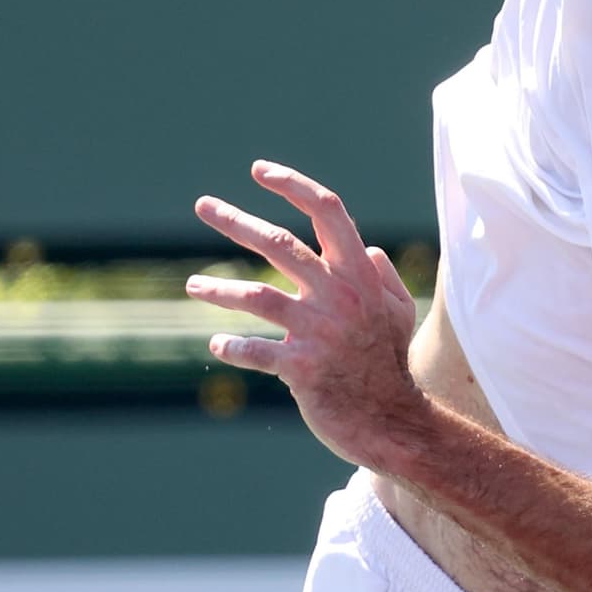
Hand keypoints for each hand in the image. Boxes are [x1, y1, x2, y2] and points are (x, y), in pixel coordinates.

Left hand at [187, 160, 426, 468]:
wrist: (391, 421)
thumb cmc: (390, 361)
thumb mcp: (400, 310)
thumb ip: (383, 275)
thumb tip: (369, 248)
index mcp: (360, 273)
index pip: (327, 211)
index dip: (293, 184)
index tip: (259, 171)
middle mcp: (338, 295)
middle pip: (281, 244)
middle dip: (237, 221)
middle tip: (203, 205)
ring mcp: (319, 331)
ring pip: (258, 295)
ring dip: (220, 288)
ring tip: (192, 284)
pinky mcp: (301, 368)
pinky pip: (256, 352)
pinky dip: (233, 346)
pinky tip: (217, 343)